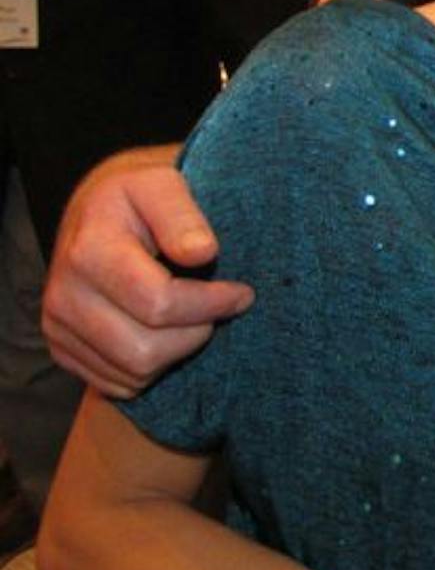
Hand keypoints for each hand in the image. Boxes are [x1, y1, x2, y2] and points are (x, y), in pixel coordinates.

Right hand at [40, 147, 245, 398]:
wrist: (93, 214)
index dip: (211, 304)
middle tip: (217, 308)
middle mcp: (63, 295)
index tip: (241, 292)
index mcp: (89, 251)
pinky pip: (118, 384)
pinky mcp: (61, 350)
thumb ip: (182, 215)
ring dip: (177, 351)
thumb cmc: (137, 198)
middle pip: (145, 349)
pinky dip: (153, 367)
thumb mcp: (161, 184)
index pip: (159, 303)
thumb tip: (202, 253)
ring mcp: (57, 327)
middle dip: (196, 332)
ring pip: (134, 372)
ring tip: (193, 317)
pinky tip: (165, 332)